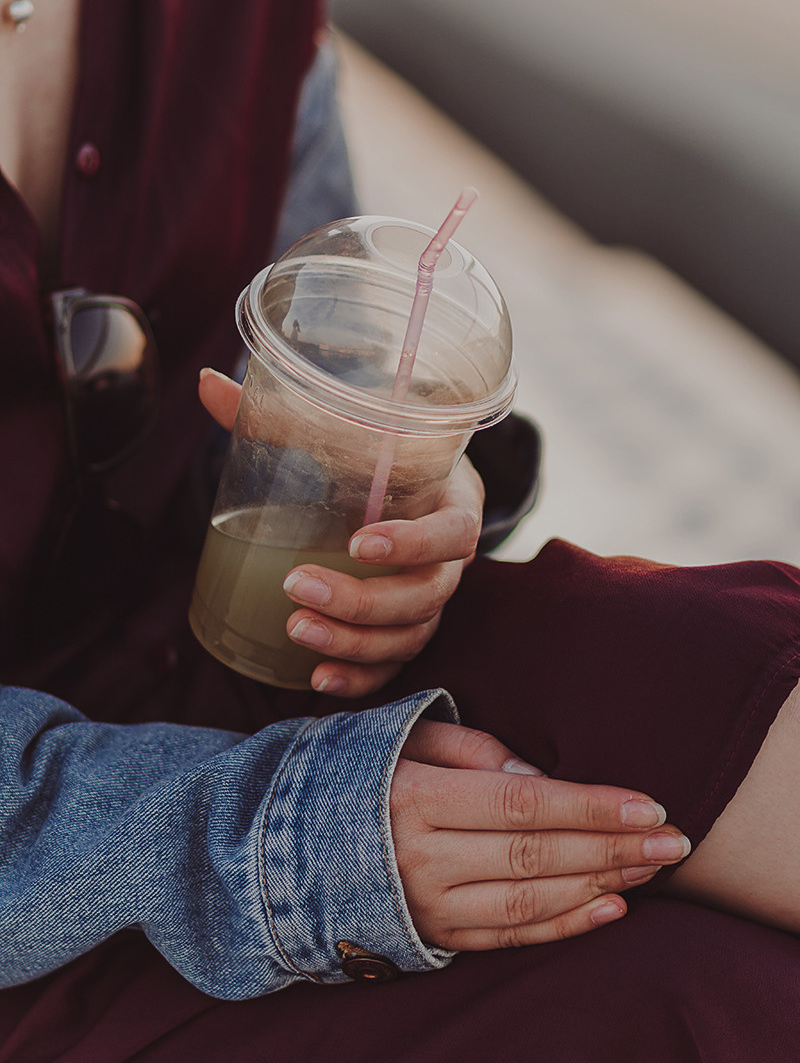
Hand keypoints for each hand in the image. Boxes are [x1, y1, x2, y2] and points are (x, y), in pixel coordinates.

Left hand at [198, 368, 483, 696]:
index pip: (453, 532)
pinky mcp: (410, 628)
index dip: (414, 543)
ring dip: (355, 642)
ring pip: (411, 636)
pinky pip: (397, 666)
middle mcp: (450, 560)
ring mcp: (433, 599)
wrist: (413, 481)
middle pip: (427, 596)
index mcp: (451, 502)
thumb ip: (278, 412)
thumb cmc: (376, 452)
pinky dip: (362, 679)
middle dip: (363, 601)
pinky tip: (319, 679)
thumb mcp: (341, 428)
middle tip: (299, 586)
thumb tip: (207, 384)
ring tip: (296, 631)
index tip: (358, 541)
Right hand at [392, 720, 690, 948]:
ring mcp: (425, 905)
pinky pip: (508, 937)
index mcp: (414, 797)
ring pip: (528, 900)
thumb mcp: (409, 739)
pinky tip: (610, 908)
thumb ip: (477, 752)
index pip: (521, 804)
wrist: (295, 842)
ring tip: (652, 869)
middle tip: (674, 842)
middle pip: (535, 855)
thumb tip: (544, 779)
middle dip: (613, 849)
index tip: (648, 805)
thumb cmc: (364, 771)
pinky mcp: (432, 936)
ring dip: (600, 885)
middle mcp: (419, 857)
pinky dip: (563, 925)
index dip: (589, 807)